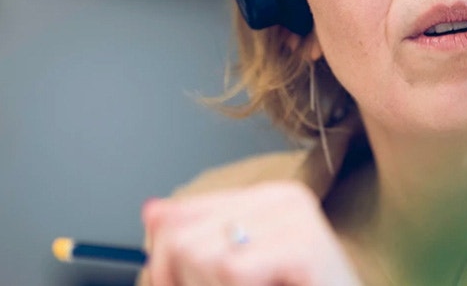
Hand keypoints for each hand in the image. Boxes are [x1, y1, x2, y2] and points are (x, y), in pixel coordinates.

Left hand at [141, 181, 360, 285]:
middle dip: (181, 285)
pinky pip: (232, 270)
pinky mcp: (306, 247)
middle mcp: (283, 198)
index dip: (163, 265)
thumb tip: (152, 211)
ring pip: (200, 255)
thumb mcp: (234, 273)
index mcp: (266, 199)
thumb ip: (195, 242)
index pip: (179, 216)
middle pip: (180, 236)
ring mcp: (298, 218)